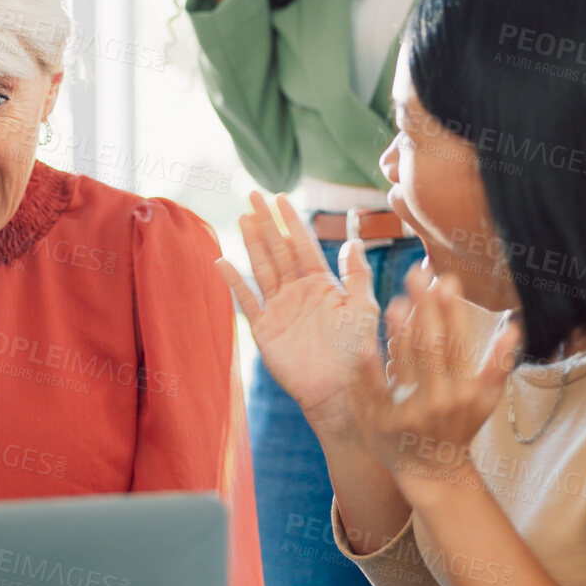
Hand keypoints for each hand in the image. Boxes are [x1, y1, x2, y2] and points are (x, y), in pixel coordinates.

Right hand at [217, 192, 380, 440]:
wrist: (338, 391)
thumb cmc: (356, 352)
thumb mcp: (363, 310)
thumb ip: (357, 275)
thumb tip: (351, 240)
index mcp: (322, 284)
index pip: (302, 244)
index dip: (291, 220)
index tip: (280, 196)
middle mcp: (298, 292)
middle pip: (278, 249)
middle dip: (266, 222)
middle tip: (253, 194)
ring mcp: (279, 309)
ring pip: (262, 267)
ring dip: (251, 242)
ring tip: (242, 217)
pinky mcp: (264, 329)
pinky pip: (246, 300)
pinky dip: (233, 282)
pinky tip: (221, 262)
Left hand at [358, 269, 520, 488]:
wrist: (432, 473)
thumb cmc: (459, 428)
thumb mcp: (486, 401)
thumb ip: (498, 364)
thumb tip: (513, 327)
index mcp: (463, 391)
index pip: (457, 343)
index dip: (452, 311)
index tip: (447, 281)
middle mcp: (439, 401)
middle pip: (431, 347)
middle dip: (425, 309)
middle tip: (417, 274)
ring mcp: (409, 413)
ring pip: (405, 366)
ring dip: (400, 331)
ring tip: (397, 301)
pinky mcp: (381, 424)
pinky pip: (375, 393)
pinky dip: (370, 370)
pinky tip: (365, 344)